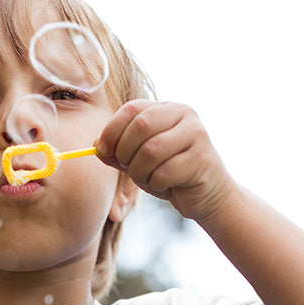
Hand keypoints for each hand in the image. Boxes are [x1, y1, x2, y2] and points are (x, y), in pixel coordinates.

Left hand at [96, 100, 237, 221]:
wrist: (207, 196)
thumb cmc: (170, 175)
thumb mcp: (139, 161)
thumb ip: (118, 152)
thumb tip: (96, 145)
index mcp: (166, 108)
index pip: (132, 109)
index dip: (111, 130)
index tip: (102, 151)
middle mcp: (184, 114)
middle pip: (141, 126)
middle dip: (125, 153)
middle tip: (128, 168)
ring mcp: (196, 134)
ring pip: (151, 151)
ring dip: (140, 172)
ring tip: (148, 179)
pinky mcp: (202, 159)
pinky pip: (164, 172)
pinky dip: (156, 184)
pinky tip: (166, 185)